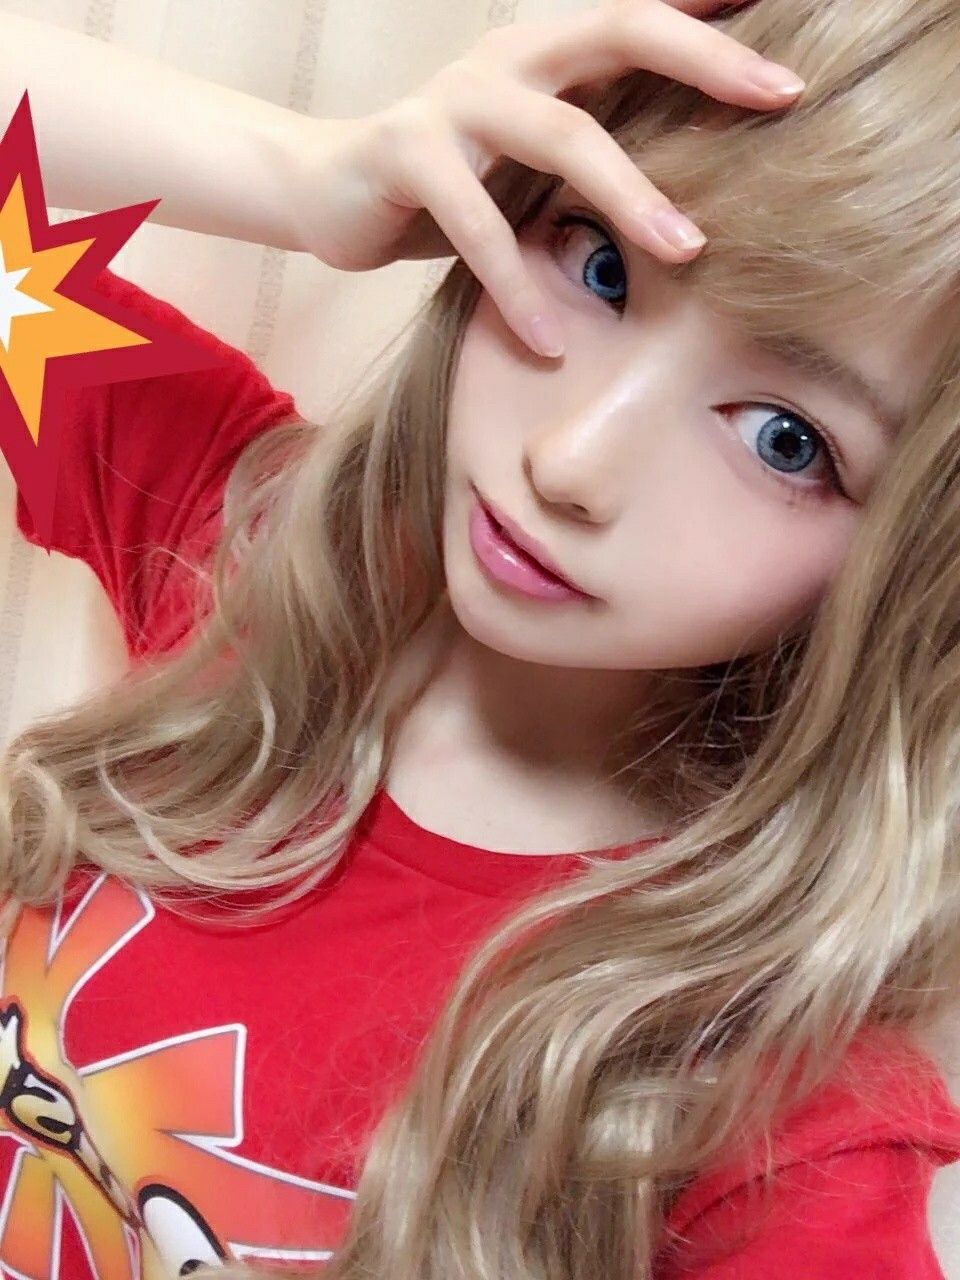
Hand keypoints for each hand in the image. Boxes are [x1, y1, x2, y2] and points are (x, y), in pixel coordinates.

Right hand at [289, 0, 803, 357]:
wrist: (325, 190)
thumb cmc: (445, 183)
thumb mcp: (525, 162)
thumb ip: (591, 153)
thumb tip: (691, 199)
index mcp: (542, 51)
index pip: (640, 16)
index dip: (714, 20)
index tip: (789, 49)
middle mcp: (504, 57)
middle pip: (617, 30)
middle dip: (705, 62)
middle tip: (781, 97)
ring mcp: (453, 99)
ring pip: (559, 132)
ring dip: (627, 192)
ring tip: (686, 250)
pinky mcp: (405, 153)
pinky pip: (475, 221)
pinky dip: (516, 282)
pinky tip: (548, 337)